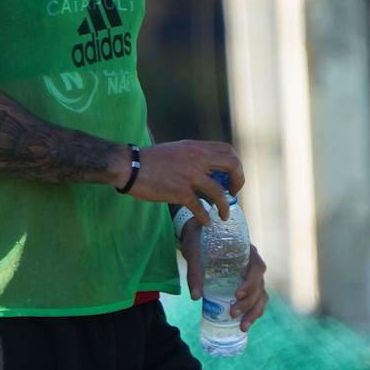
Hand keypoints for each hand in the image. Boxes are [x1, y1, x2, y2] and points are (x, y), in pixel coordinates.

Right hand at [123, 140, 242, 224]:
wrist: (130, 166)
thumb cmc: (149, 160)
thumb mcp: (176, 150)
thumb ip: (193, 156)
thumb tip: (206, 167)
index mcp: (196, 148)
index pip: (228, 151)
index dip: (236, 165)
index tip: (231, 178)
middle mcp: (197, 159)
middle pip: (232, 165)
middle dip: (239, 181)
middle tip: (234, 193)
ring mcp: (190, 176)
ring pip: (219, 193)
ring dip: (225, 207)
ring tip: (224, 216)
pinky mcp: (180, 192)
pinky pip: (201, 208)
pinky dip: (205, 217)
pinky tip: (205, 221)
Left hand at [179, 223, 269, 331]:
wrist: (196, 234)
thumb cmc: (197, 238)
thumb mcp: (194, 251)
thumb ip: (195, 271)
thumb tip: (195, 297)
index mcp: (245, 250)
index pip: (258, 267)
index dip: (251, 282)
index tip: (237, 293)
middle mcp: (251, 263)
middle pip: (260, 285)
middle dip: (249, 302)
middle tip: (233, 312)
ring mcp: (249, 275)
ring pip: (261, 295)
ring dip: (254, 312)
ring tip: (242, 326)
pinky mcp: (243, 284)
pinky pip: (255, 300)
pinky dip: (251, 312)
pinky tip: (243, 324)